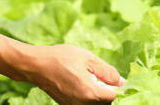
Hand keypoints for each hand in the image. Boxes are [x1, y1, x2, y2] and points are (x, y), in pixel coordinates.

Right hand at [10, 45, 126, 104]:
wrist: (36, 66)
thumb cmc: (60, 58)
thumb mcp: (87, 58)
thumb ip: (108, 71)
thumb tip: (122, 82)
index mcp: (90, 93)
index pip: (115, 97)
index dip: (122, 89)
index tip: (122, 81)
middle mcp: (83, 104)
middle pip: (107, 103)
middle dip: (111, 92)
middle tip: (108, 78)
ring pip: (96, 104)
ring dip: (100, 95)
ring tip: (94, 79)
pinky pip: (86, 104)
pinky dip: (90, 96)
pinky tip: (85, 83)